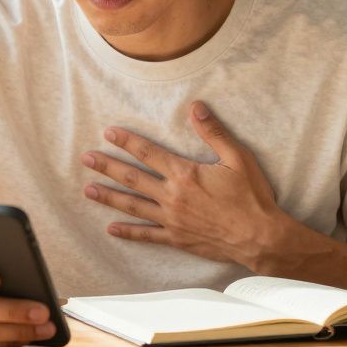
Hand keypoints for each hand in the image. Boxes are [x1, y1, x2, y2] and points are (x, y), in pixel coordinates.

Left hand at [81, 101, 291, 269]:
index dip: (127, 142)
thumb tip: (196, 107)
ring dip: (109, 196)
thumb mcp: (237, 158)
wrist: (261, 238)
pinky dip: (128, 233)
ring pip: (133, 206)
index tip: (109, 133)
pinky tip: (111, 229)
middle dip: (107, 166)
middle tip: (86, 159)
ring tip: (88, 190)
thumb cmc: (252, 197)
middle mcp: (172, 196)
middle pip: (133, 178)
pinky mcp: (177, 239)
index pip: (148, 153)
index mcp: (185, 174)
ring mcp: (172, 220)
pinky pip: (147, 236)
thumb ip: (214, 132)